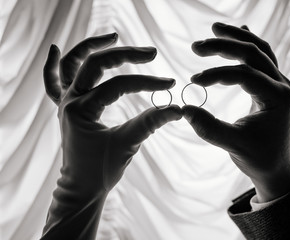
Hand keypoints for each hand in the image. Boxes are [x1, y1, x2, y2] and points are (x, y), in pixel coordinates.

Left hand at [43, 33, 181, 196]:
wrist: (81, 187)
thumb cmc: (101, 170)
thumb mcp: (128, 144)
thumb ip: (151, 122)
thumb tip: (178, 109)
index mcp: (82, 109)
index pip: (118, 85)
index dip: (146, 82)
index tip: (169, 83)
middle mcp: (70, 100)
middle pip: (95, 63)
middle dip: (124, 54)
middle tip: (150, 52)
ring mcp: (64, 102)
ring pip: (71, 64)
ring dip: (89, 47)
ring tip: (112, 35)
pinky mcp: (66, 107)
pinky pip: (53, 81)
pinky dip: (53, 64)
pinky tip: (56, 48)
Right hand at [183, 23, 289, 201]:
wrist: (276, 167)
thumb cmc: (258, 158)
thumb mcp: (233, 145)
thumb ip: (209, 128)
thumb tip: (183, 109)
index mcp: (277, 98)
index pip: (244, 75)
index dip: (216, 74)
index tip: (193, 80)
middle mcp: (282, 85)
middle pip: (253, 53)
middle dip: (224, 46)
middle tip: (196, 47)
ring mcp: (278, 83)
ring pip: (259, 50)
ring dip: (237, 38)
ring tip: (215, 29)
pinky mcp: (271, 86)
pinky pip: (262, 58)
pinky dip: (248, 44)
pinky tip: (240, 31)